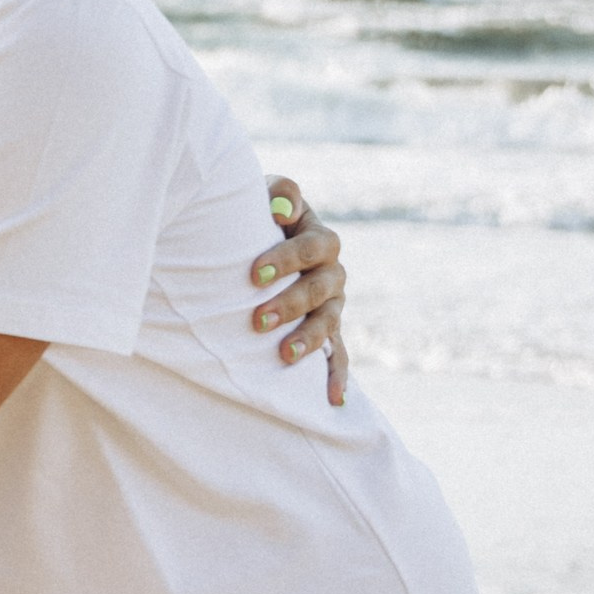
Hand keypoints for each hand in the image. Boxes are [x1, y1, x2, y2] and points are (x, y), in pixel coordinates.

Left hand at [252, 175, 348, 406]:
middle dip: (291, 304)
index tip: (254, 274)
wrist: (260, 239)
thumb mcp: (264, 194)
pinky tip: (334, 400)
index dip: (286, 259)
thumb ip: (278, 193)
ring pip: (329, 322)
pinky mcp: (329, 331)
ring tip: (284, 355)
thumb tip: (282, 207)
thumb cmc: (257, 215)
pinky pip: (339, 355)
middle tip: (257, 319)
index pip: (311, 247)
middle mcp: (332, 272)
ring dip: (309, 339)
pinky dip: (338, 377)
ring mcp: (333, 304)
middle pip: (321, 289)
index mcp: (319, 238)